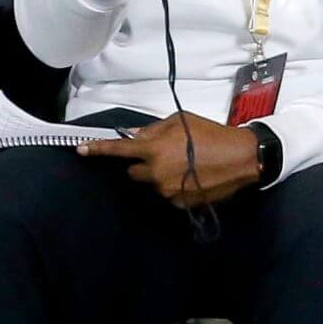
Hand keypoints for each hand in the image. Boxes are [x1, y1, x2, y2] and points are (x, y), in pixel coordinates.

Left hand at [79, 110, 259, 206]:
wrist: (241, 158)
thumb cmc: (212, 134)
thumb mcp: (182, 121)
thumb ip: (155, 129)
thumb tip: (137, 136)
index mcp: (154, 148)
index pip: (119, 150)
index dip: (98, 149)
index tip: (81, 150)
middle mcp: (155, 173)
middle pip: (133, 172)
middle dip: (143, 164)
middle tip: (165, 154)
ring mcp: (166, 191)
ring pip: (151, 183)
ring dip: (160, 175)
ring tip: (185, 165)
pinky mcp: (178, 203)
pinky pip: (167, 193)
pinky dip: (174, 186)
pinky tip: (192, 177)